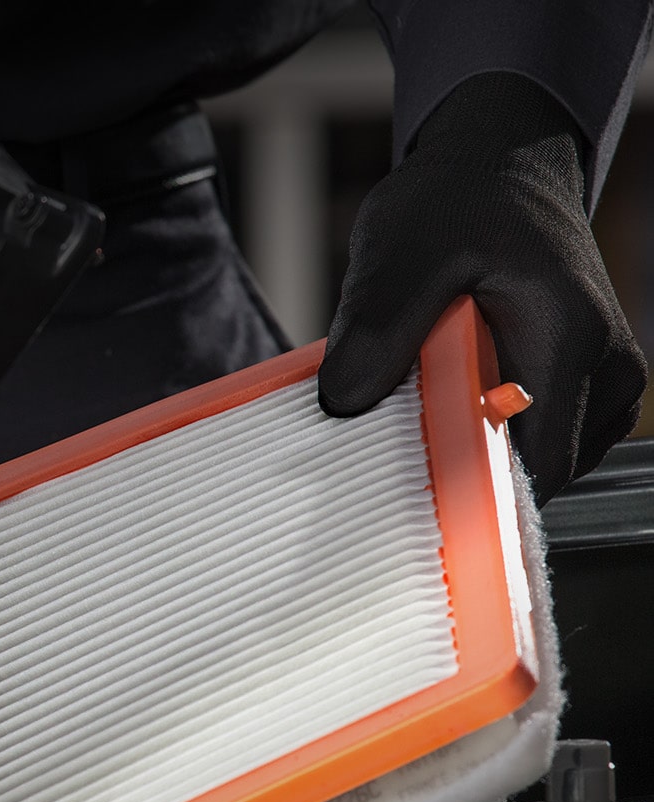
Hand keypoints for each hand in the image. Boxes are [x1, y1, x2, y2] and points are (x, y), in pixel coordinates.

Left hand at [317, 72, 647, 504]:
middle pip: (535, 475)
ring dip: (483, 444)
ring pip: (540, 464)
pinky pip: (546, 441)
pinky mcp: (599, 385)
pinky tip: (471, 389)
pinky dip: (503, 431)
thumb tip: (344, 405)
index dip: (464, 484)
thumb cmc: (459, 198)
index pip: (530, 471)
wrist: (504, 164)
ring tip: (447, 383)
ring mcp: (611, 379)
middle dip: (468, 461)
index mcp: (570, 341)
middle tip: (415, 412)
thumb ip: (377, 328)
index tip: (409, 467)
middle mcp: (610, 368)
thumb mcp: (402, 251)